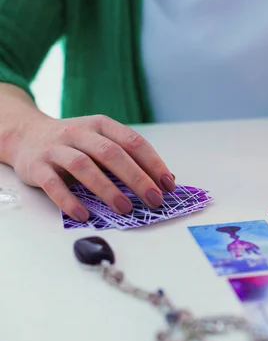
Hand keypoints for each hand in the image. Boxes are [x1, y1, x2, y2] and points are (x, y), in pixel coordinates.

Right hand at [11, 114, 174, 221]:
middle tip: (153, 199)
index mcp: (102, 125)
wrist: (26, 136)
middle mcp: (80, 133)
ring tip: (125, 208)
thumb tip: (165, 181)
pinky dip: (69, 201)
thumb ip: (129, 158)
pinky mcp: (38, 166)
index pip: (133, 142)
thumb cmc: (75, 144)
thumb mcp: (102, 142)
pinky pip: (53, 184)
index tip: (168, 185)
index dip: (153, 164)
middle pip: (112, 154)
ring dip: (107, 189)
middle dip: (137, 178)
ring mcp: (57, 148)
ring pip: (84, 166)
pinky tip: (84, 215)